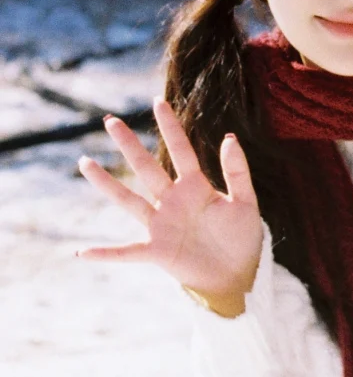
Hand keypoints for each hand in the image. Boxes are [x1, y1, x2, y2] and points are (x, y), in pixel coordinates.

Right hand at [76, 97, 262, 312]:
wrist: (239, 274)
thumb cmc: (243, 237)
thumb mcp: (246, 202)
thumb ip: (238, 172)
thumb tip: (229, 136)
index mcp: (196, 187)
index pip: (181, 151)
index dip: (171, 127)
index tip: (158, 102)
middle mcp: (173, 202)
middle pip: (147, 169)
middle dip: (130, 145)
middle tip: (111, 121)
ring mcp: (162, 225)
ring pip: (129, 201)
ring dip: (107, 183)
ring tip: (85, 162)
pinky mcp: (157, 252)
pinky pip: (126, 252)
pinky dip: (106, 254)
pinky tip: (81, 252)